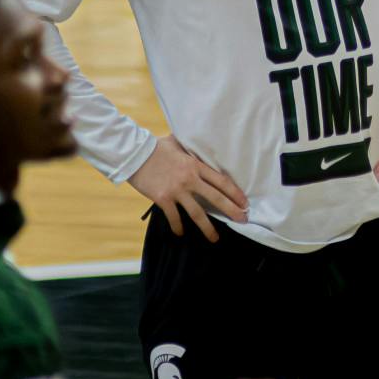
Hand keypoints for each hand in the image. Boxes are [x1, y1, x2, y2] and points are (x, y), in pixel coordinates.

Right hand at [126, 135, 246, 241]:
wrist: (134, 154)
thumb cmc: (155, 147)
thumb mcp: (177, 142)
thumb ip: (189, 147)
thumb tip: (195, 139)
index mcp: (196, 165)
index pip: (222, 181)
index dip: (235, 193)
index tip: (244, 202)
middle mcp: (190, 179)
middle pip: (216, 198)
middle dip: (231, 211)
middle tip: (243, 221)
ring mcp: (176, 190)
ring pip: (197, 213)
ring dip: (207, 228)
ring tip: (215, 238)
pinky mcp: (162, 199)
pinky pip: (174, 217)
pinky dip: (178, 226)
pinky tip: (181, 233)